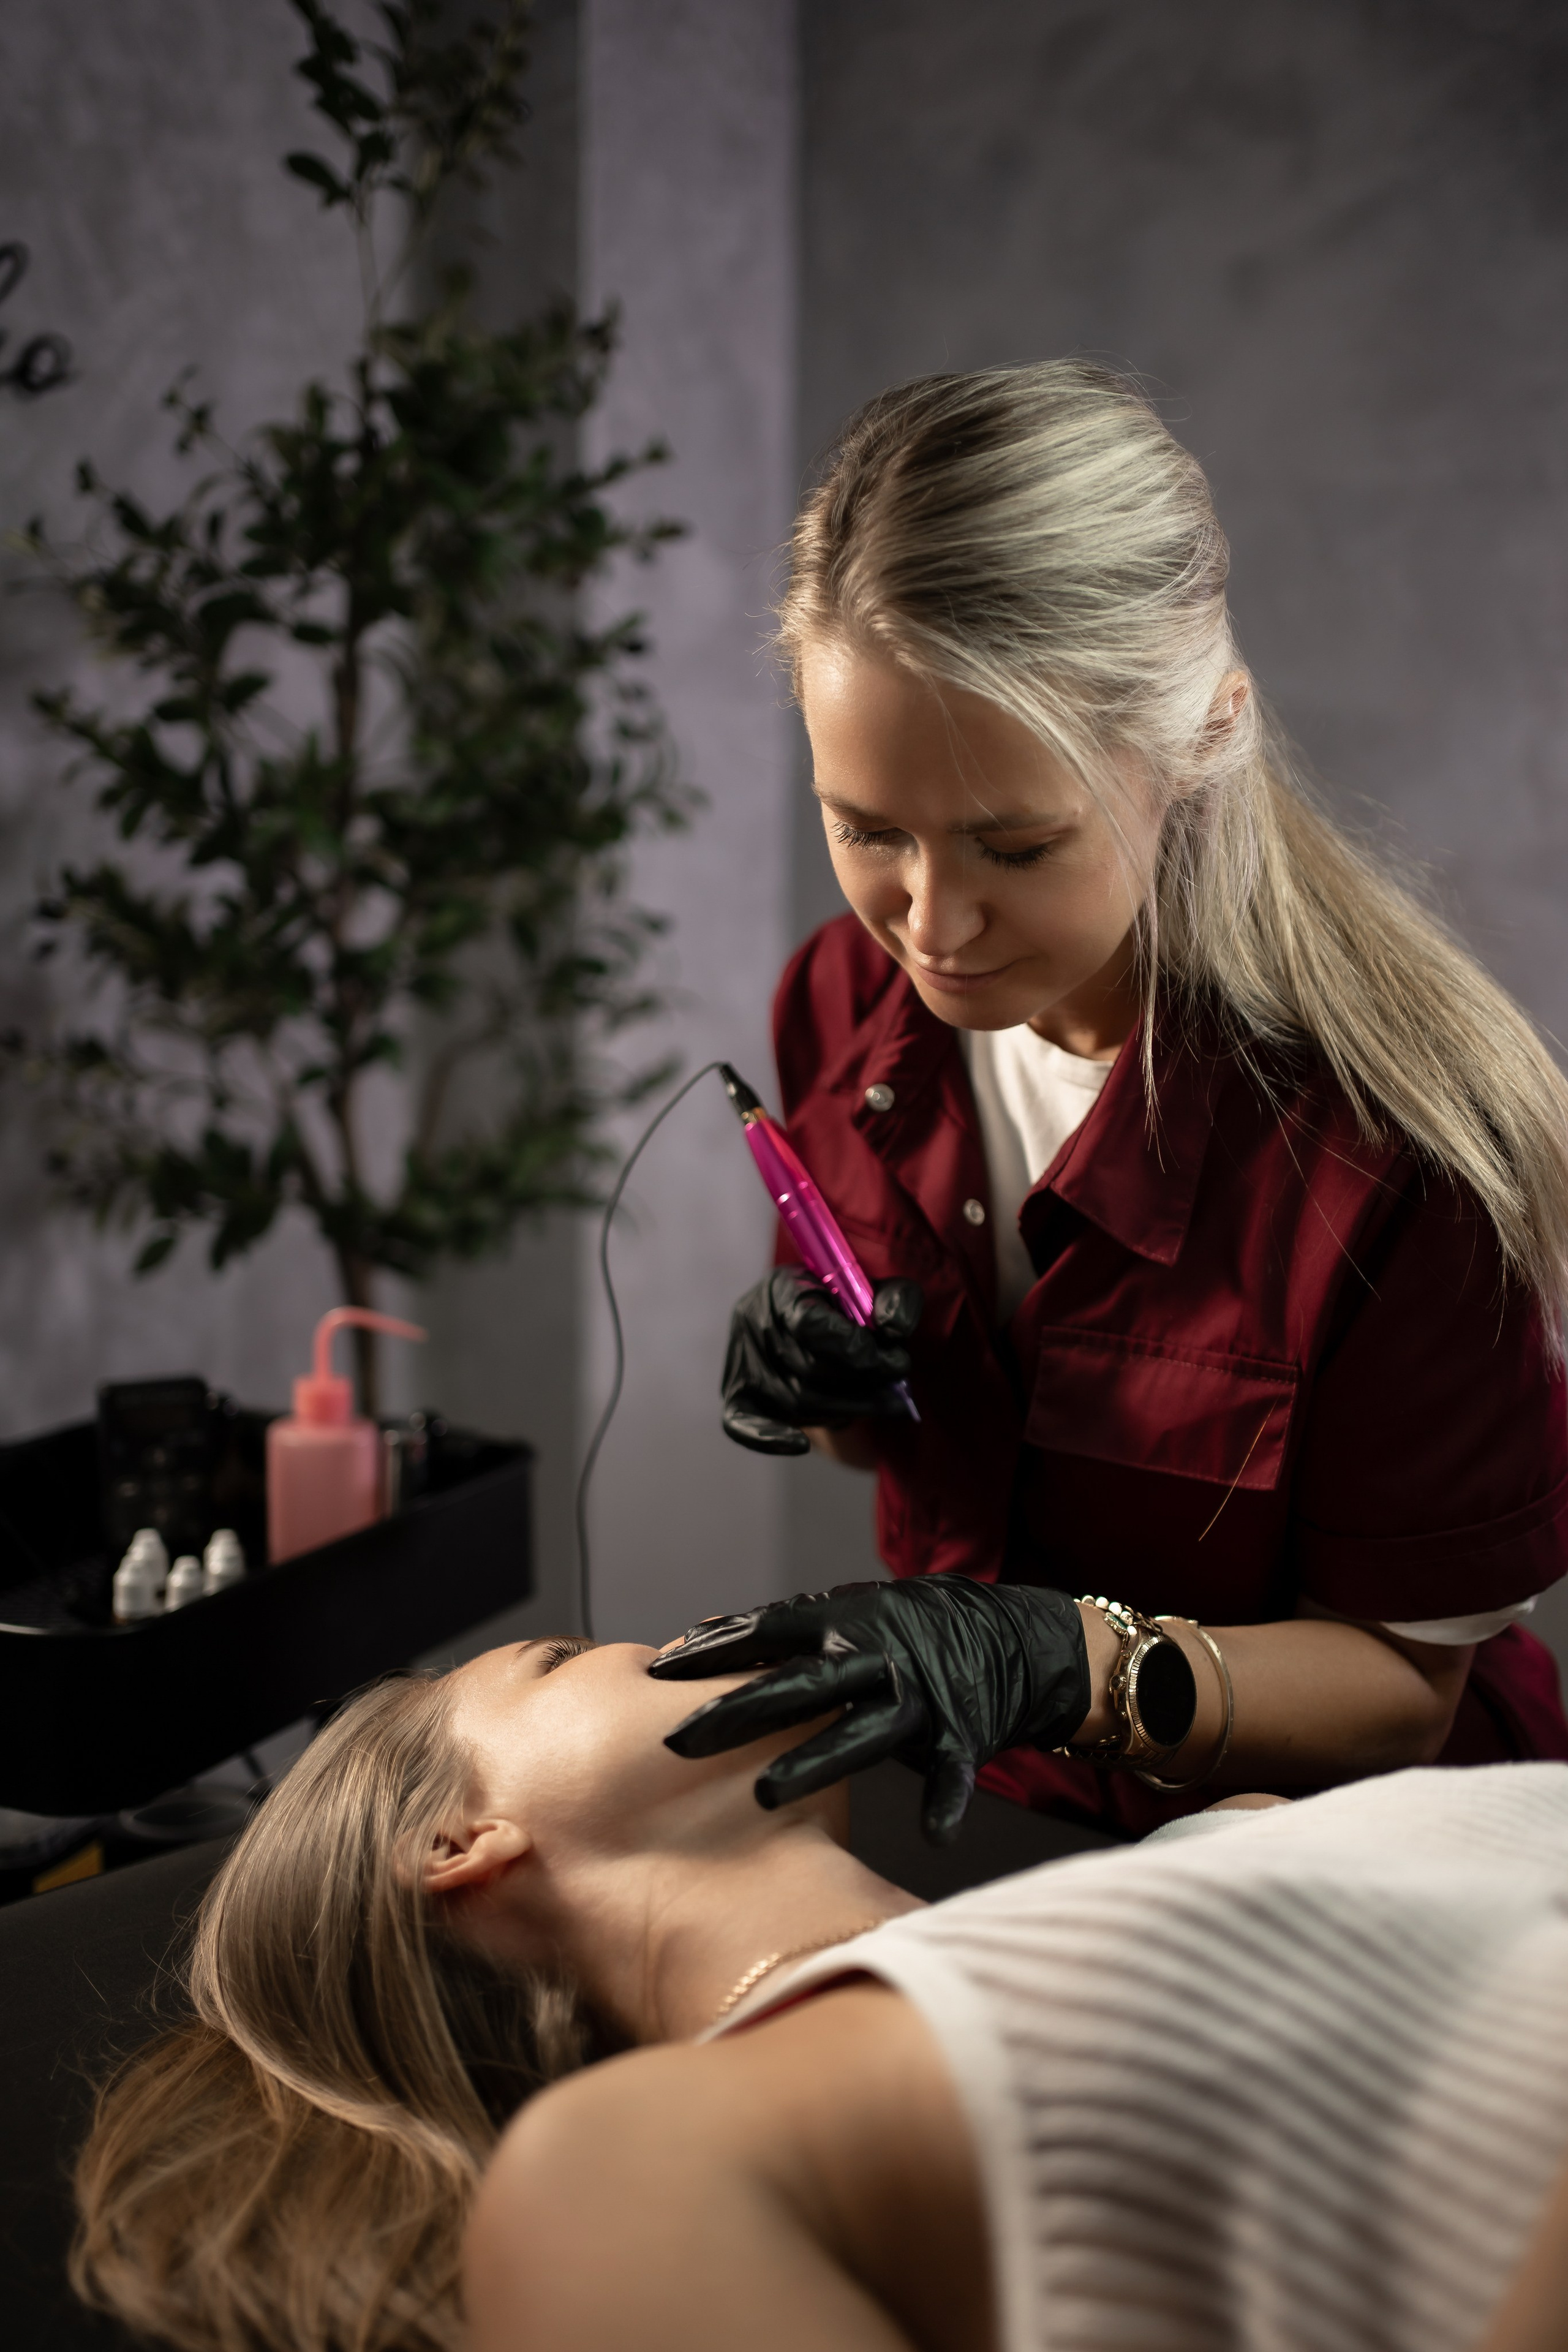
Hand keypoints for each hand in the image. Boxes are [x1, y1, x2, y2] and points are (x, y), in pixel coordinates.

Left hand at [650, 1576, 1089, 1843]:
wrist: (1010, 1634)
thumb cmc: (907, 1632)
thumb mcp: (845, 1617)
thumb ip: (780, 1634)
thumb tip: (699, 1636)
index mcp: (842, 1622)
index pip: (764, 1633)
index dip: (710, 1651)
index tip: (656, 1673)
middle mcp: (874, 1656)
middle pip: (796, 1686)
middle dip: (736, 1713)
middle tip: (676, 1742)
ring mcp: (920, 1695)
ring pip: (861, 1732)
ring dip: (813, 1763)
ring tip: (764, 1795)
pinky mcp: (963, 1732)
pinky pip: (953, 1773)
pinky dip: (945, 1803)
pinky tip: (934, 1834)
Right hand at [720, 1267, 923, 1456]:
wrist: (815, 1326)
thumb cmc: (850, 1306)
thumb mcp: (881, 1292)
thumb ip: (897, 1301)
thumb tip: (894, 1329)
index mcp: (785, 1287)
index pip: (810, 1322)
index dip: (853, 1346)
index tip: (895, 1360)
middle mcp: (755, 1321)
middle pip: (808, 1367)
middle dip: (862, 1380)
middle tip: (899, 1381)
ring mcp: (743, 1361)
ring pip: (796, 1400)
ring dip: (848, 1408)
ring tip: (886, 1402)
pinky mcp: (738, 1395)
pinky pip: (741, 1424)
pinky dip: (770, 1438)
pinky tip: (800, 1444)